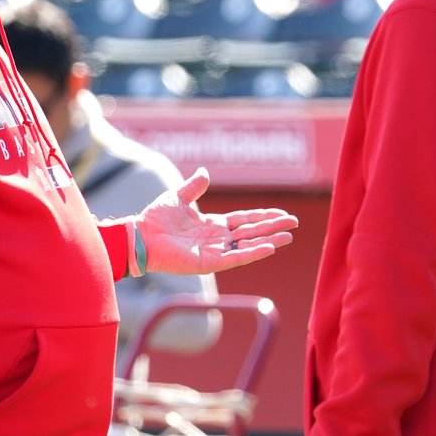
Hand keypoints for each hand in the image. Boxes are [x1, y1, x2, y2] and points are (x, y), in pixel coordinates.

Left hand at [136, 168, 297, 274]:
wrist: (140, 235)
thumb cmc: (155, 219)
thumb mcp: (178, 197)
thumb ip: (194, 187)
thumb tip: (204, 172)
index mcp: (212, 225)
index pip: (244, 220)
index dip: (263, 216)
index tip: (282, 214)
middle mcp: (217, 239)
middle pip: (252, 231)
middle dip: (273, 227)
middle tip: (294, 223)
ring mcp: (215, 252)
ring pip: (248, 245)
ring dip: (269, 240)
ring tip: (289, 236)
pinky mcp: (209, 263)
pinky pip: (236, 257)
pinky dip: (253, 252)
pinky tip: (270, 246)